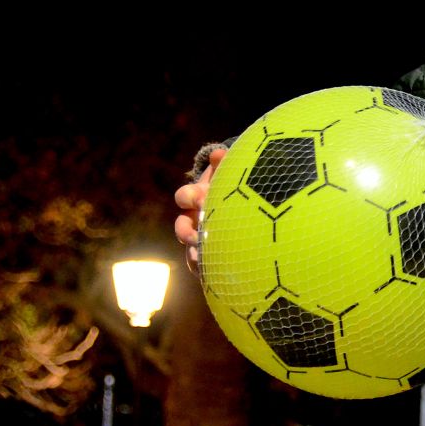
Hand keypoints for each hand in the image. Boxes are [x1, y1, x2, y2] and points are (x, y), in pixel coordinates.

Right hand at [174, 144, 227, 270]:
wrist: (243, 201)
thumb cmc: (235, 185)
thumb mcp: (230, 173)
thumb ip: (224, 164)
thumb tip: (219, 152)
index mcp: (195, 198)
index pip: (183, 197)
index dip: (190, 197)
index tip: (203, 198)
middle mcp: (193, 219)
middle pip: (181, 227)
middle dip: (187, 230)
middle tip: (200, 232)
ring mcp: (200, 238)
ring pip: (188, 248)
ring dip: (193, 251)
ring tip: (202, 255)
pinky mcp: (210, 255)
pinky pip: (201, 266)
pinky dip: (203, 269)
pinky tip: (211, 272)